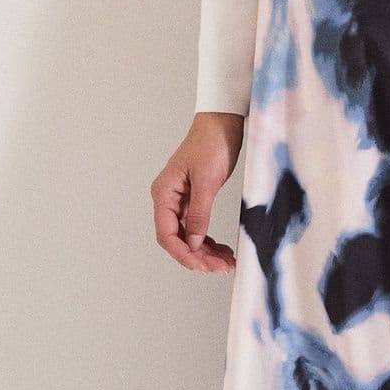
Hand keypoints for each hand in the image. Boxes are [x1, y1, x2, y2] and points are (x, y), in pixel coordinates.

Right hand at [151, 112, 244, 271]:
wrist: (222, 122)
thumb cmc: (212, 144)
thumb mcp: (207, 181)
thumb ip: (199, 213)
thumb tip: (195, 243)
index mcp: (164, 194)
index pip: (167, 234)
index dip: (183, 254)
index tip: (202, 267)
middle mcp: (168, 199)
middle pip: (178, 239)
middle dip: (198, 256)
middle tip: (220, 268)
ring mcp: (180, 200)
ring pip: (189, 235)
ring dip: (206, 251)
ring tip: (226, 262)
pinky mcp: (194, 198)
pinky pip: (198, 226)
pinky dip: (210, 240)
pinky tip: (223, 249)